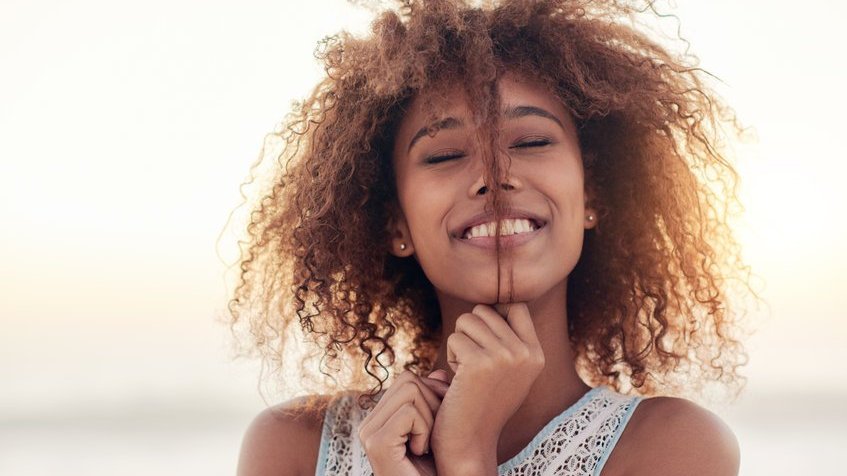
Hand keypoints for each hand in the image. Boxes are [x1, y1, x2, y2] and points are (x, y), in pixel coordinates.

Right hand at [358, 370, 449, 475]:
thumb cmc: (439, 471)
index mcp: (378, 419)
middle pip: (409, 380)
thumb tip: (439, 373)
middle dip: (433, 404)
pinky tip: (421, 454)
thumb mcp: (441, 429)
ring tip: (425, 447)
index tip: (438, 428)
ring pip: (411, 390)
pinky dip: (426, 431)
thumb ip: (435, 400)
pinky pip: (411, 412)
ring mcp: (368, 434)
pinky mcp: (377, 445)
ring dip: (430, 419)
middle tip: (433, 439)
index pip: (408, 379)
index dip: (434, 396)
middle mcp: (368, 425)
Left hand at [431, 303, 544, 470]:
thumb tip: (495, 301)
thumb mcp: (509, 369)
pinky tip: (459, 379)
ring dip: (459, 342)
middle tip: (473, 363)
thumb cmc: (482, 403)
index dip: (494, 315)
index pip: (516, 305)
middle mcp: (526, 353)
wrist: (470, 442)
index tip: (484, 340)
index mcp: (537, 354)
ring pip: (468, 319)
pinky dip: (450, 356)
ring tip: (466, 370)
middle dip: (472, 331)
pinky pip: (455, 338)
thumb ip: (509, 338)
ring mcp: (505, 356)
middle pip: (486, 310)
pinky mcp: (480, 362)